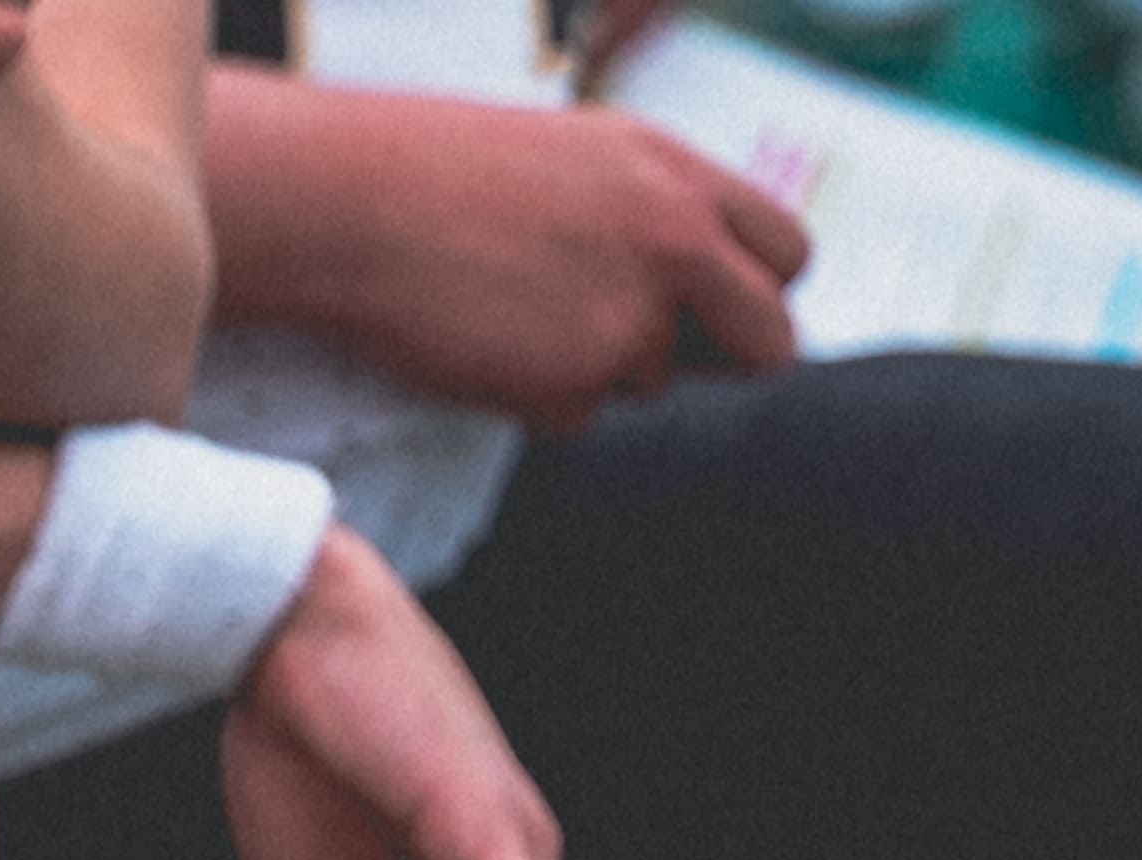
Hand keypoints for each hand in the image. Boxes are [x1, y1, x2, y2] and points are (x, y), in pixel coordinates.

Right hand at [249, 95, 804, 429]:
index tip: (725, 310)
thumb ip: (654, 207)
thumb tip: (693, 270)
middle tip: (661, 358)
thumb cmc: (443, 173)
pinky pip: (575, 418)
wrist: (354, 207)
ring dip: (595, 372)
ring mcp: (631, 319)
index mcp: (684, 180)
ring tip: (512, 318)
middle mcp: (678, 247)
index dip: (761, 292)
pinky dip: (531, 400)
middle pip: (768, 342)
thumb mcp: (583, 158)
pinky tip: (481, 346)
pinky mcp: (573, 383)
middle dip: (726, 362)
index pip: (787, 253)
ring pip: (651, 384)